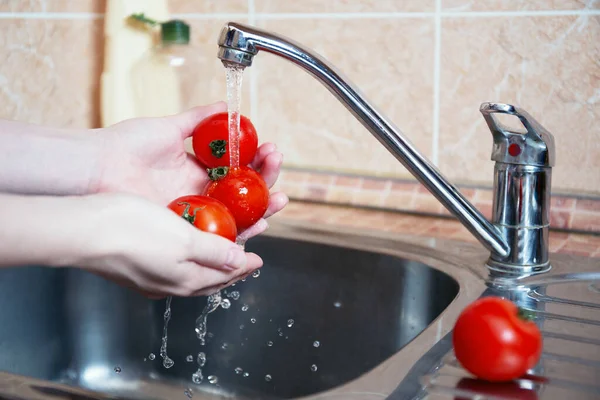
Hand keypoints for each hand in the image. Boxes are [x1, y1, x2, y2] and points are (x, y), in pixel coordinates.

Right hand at [77, 193, 261, 297]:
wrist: (83, 232)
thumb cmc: (133, 232)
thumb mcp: (184, 239)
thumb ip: (214, 252)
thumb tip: (238, 262)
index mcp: (187, 280)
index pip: (226, 275)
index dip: (245, 266)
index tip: (258, 259)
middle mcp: (170, 285)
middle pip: (210, 279)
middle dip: (230, 268)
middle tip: (245, 258)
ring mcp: (151, 278)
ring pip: (190, 274)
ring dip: (209, 264)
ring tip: (219, 253)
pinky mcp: (136, 267)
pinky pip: (172, 267)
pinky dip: (188, 260)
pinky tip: (184, 250)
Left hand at [96, 102, 287, 238]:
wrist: (98, 167)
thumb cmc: (126, 146)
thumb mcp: (170, 127)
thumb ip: (200, 119)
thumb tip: (227, 106)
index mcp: (199, 170)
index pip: (239, 167)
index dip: (258, 160)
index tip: (271, 148)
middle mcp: (202, 193)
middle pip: (245, 192)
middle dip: (267, 180)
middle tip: (277, 164)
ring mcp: (196, 212)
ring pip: (239, 215)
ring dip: (264, 206)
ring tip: (280, 196)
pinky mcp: (186, 229)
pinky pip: (220, 235)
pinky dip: (244, 230)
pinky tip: (260, 220)